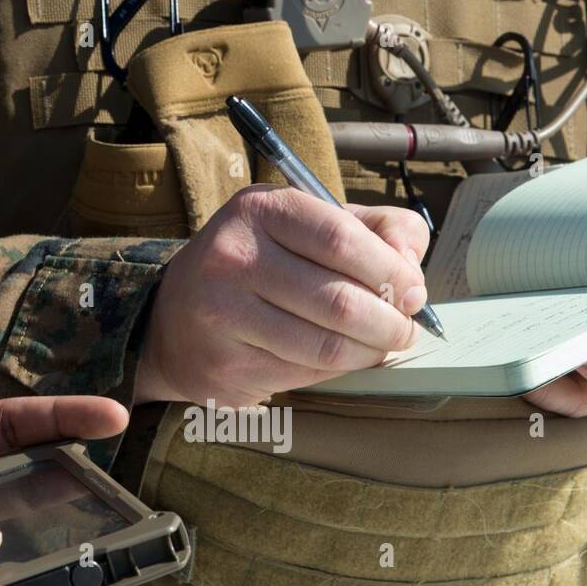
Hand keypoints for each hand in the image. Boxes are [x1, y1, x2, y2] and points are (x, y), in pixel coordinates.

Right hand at [137, 185, 430, 405]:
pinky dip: (339, 371)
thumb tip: (412, 265)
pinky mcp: (227, 366)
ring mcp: (224, 316)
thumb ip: (370, 228)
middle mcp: (234, 258)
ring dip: (370, 353)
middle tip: (405, 330)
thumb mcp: (303, 226)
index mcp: (259, 211)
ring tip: (383, 348)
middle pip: (338, 300)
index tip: (413, 292)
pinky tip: (345, 361)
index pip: (341, 239)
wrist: (173, 323)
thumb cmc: (255, 268)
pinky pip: (306, 374)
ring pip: (326, 345)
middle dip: (388, 321)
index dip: (390, 270)